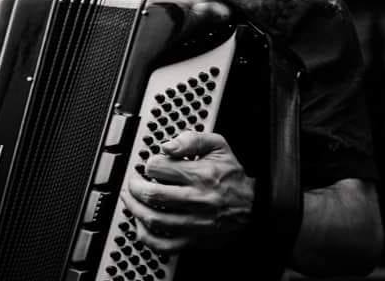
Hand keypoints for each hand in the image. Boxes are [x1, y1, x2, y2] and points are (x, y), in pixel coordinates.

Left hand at [121, 131, 253, 253]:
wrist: (254, 205)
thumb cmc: (233, 174)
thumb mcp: (218, 145)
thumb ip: (191, 139)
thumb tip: (167, 146)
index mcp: (200, 174)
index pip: (159, 168)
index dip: (149, 163)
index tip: (151, 164)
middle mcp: (196, 199)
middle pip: (152, 195)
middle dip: (135, 186)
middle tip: (133, 181)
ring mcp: (194, 222)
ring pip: (154, 219)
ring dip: (135, 208)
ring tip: (130, 199)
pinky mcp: (194, 240)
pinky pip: (164, 244)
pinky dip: (146, 237)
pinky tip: (141, 225)